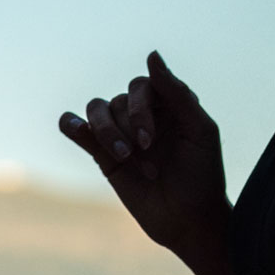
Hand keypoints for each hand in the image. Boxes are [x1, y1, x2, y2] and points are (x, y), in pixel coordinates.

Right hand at [60, 50, 226, 256]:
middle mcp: (144, 114)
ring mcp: (122, 133)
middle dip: (128, 125)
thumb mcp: (199, 131)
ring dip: (106, 132)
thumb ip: (177, 93)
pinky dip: (72, 124)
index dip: (141, 108)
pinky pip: (76, 128)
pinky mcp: (103, 155)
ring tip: (124, 157)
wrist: (189, 220)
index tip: (151, 139)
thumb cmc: (203, 175)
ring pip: (97, 111)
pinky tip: (76, 129)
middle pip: (117, 100)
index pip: (142, 86)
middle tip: (146, 151)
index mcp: (169, 104)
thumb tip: (152, 54)